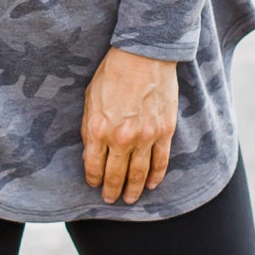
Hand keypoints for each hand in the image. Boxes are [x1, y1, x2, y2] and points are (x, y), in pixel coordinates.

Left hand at [81, 48, 177, 204]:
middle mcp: (121, 138)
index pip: (93, 166)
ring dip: (132, 189)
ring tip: (129, 199)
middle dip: (111, 190)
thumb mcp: (90, 98)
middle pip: (115, 174)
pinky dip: (155, 176)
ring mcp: (145, 136)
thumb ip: (89, 127)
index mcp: (98, 129)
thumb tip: (90, 151)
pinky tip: (151, 185)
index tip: (94, 184)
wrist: (144, 55)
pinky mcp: (164, 131)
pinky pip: (161, 161)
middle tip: (110, 199)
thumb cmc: (113, 73)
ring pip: (138, 173)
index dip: (93, 178)